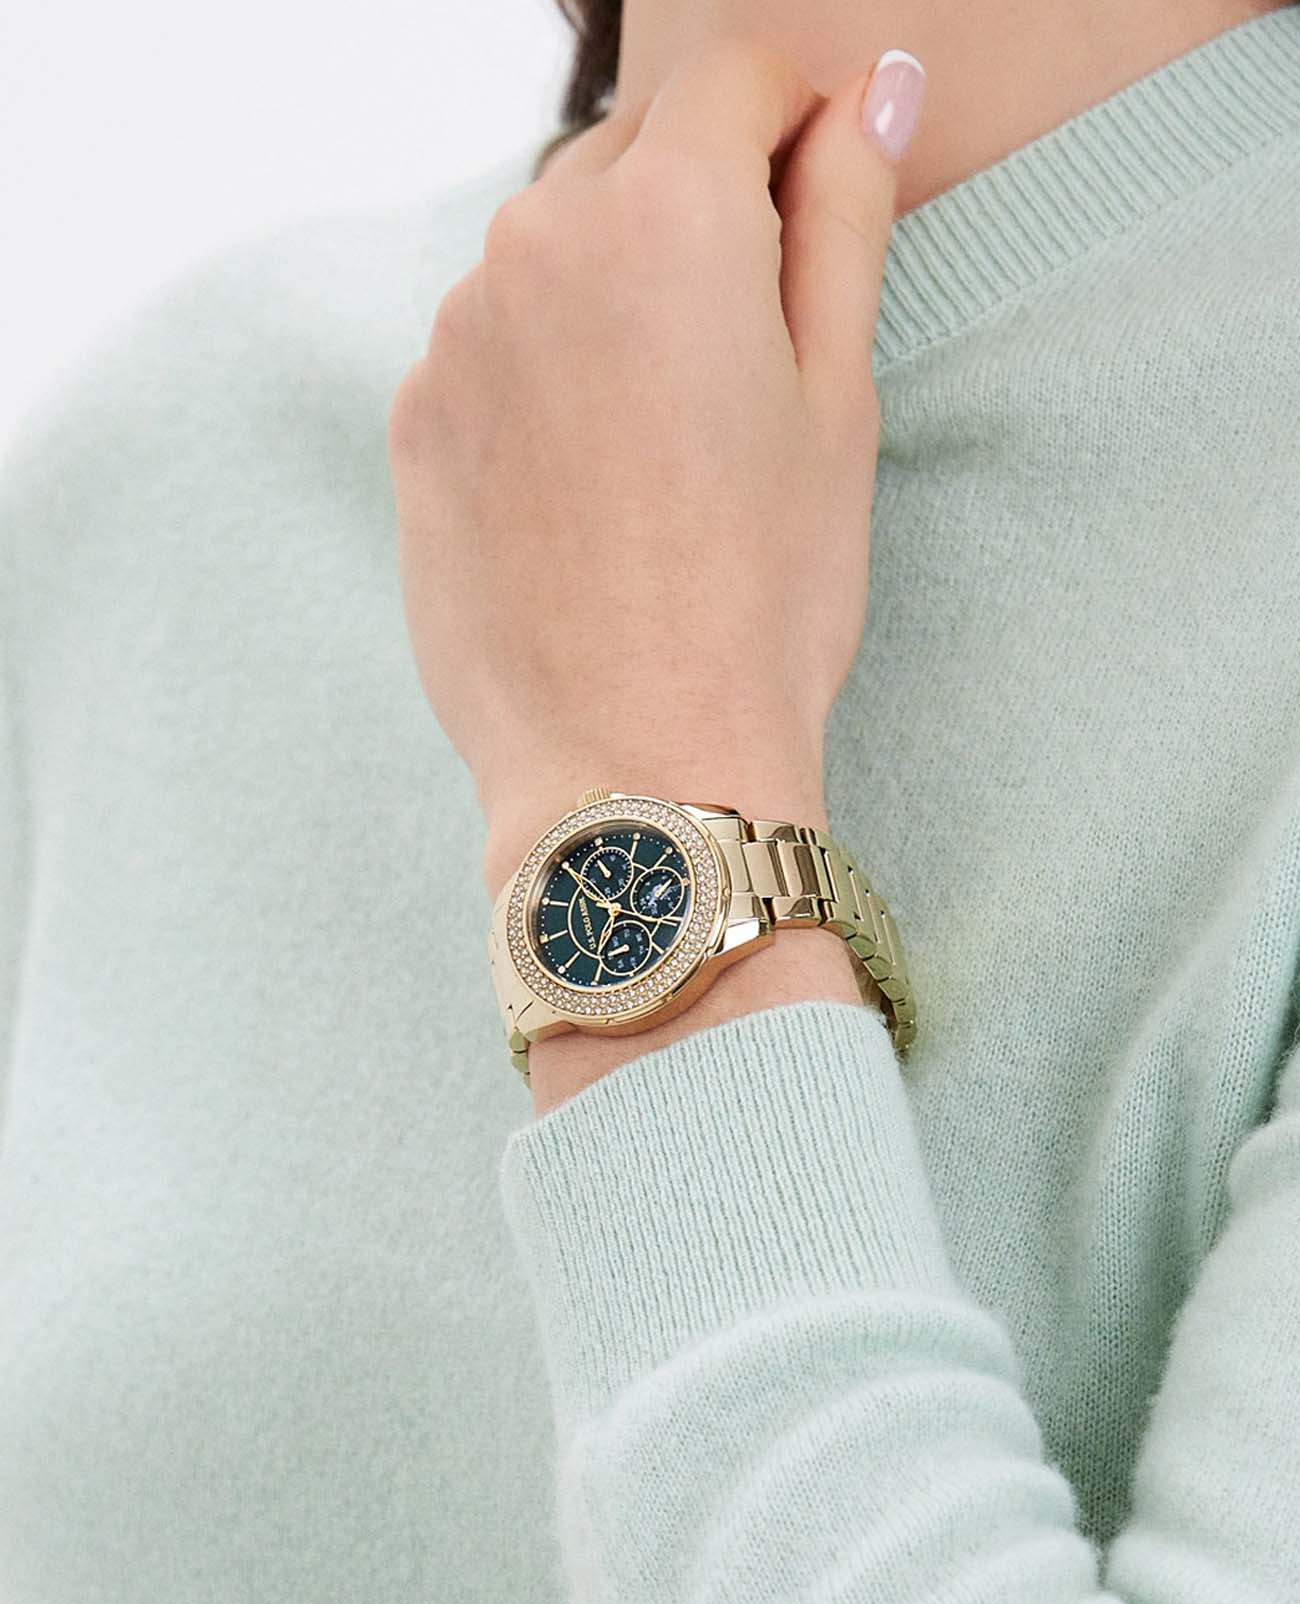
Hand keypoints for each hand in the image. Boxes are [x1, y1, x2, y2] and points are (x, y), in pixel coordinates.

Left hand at [390, 40, 924, 901]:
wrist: (633, 764)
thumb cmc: (764, 598)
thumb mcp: (838, 401)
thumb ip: (845, 217)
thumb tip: (867, 88)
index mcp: (666, 218)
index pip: (733, 76)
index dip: (792, 127)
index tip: (812, 207)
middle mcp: (535, 243)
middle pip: (633, 152)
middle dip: (698, 207)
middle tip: (745, 352)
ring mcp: (456, 333)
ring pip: (552, 248)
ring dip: (611, 290)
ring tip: (663, 438)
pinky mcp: (414, 417)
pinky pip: (491, 341)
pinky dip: (543, 369)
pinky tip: (589, 481)